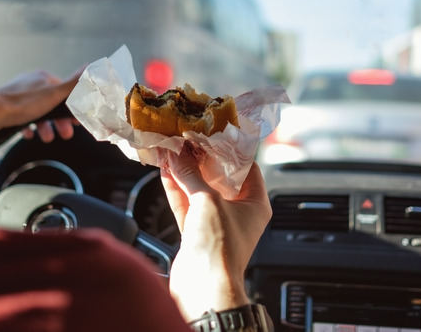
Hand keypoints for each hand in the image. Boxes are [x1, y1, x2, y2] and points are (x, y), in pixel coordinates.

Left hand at [0, 68, 83, 142]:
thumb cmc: (22, 103)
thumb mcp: (54, 94)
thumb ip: (73, 83)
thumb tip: (89, 68)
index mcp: (43, 78)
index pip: (64, 91)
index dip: (71, 107)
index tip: (76, 119)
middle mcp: (31, 84)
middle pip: (52, 104)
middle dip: (59, 120)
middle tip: (65, 133)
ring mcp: (19, 95)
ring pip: (38, 112)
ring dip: (45, 126)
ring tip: (48, 137)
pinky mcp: (9, 107)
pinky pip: (24, 117)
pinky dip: (30, 127)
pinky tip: (31, 134)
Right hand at [160, 147, 271, 320]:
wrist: (203, 287)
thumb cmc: (219, 249)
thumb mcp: (208, 201)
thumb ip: (191, 174)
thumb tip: (178, 154)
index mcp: (255, 203)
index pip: (246, 167)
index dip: (229, 148)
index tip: (213, 132)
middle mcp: (237, 212)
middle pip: (219, 177)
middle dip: (201, 158)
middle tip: (187, 138)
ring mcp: (215, 222)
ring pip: (198, 189)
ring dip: (184, 171)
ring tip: (171, 149)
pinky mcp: (196, 232)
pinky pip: (185, 204)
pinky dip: (175, 187)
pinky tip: (165, 170)